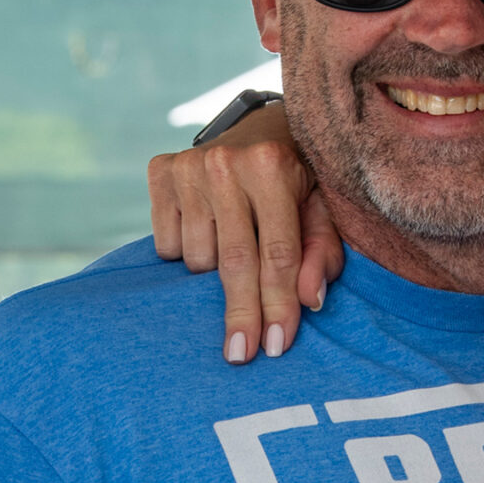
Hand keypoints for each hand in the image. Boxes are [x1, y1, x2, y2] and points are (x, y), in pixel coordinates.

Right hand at [147, 101, 344, 361]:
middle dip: (241, 314)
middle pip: (234, 262)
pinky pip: (166, 244)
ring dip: (215, 272)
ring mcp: (188, 166)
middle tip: (241, 355)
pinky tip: (209, 229)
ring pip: (196, 258)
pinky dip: (186, 251)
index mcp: (272, 166)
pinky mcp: (159, 170)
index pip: (277, 253)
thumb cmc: (300, 178)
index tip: (275, 347)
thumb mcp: (324, 208)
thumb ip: (321, 253)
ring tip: (237, 244)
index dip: (277, 304)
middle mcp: (226, 163)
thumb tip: (310, 300)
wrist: (260, 127)